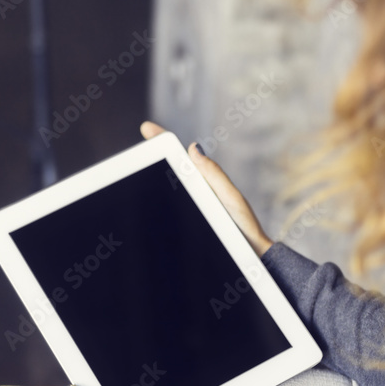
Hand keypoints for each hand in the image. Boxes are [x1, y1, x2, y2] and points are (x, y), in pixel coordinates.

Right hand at [140, 121, 274, 255]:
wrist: (250, 257)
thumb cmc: (244, 228)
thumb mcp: (229, 198)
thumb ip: (213, 175)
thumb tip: (193, 148)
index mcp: (205, 182)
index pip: (181, 158)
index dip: (163, 142)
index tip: (146, 128)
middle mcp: (194, 194)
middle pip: (167, 173)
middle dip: (149, 160)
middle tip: (135, 153)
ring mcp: (189, 211)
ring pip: (164, 195)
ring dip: (148, 185)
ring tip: (134, 176)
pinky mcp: (185, 231)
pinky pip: (166, 219)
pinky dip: (154, 213)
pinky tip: (144, 210)